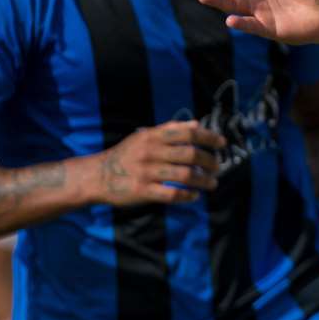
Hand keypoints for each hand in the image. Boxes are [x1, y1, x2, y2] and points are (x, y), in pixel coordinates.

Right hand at [91, 120, 228, 205]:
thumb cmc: (125, 155)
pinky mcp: (142, 191)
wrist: (97, 175)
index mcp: (152, 137)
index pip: (187, 133)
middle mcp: (151, 152)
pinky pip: (172, 194)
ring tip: (212, 183)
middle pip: (190, 155)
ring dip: (204, 180)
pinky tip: (195, 195)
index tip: (222, 143)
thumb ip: (170, 129)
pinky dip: (187, 195)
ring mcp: (146, 172)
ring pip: (185, 175)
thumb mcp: (144, 137)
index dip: (208, 137)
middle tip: (218, 167)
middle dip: (209, 161)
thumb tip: (197, 123)